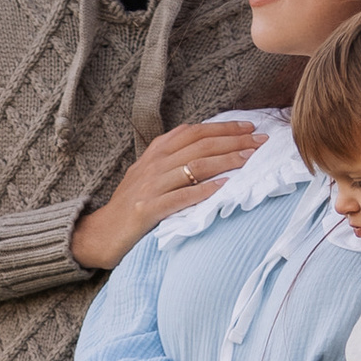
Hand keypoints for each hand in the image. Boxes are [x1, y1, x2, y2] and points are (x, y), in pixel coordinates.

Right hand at [68, 116, 267, 270]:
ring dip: (225, 161)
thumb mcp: (148, 174)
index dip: (223, 127)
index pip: (193, 132)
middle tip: (261, 141)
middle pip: (199, 146)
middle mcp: (153, 165)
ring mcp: (150, 188)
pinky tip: (224, 188)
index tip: (249, 127)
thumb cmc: (130, 205)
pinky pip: (180, 198)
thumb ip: (172, 159)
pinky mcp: (148, 211)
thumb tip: (205, 147)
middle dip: (233, 141)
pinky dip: (203, 192)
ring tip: (250, 159)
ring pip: (194, 167)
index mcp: (155, 154)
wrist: (100, 233)